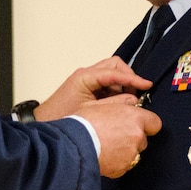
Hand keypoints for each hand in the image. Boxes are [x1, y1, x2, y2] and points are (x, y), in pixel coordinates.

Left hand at [34, 56, 152, 121]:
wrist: (45, 124)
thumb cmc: (63, 118)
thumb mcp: (92, 112)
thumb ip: (114, 104)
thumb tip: (134, 101)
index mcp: (85, 76)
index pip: (114, 71)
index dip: (132, 78)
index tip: (146, 85)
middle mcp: (87, 74)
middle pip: (115, 66)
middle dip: (129, 78)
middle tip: (136, 94)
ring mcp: (88, 80)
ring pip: (113, 73)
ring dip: (123, 85)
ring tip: (129, 102)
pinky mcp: (89, 87)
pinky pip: (108, 83)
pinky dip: (117, 90)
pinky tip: (120, 104)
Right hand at [74, 94, 161, 177]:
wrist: (73, 145)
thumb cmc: (83, 123)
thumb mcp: (101, 104)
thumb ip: (121, 103)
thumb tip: (132, 103)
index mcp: (134, 118)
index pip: (155, 123)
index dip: (146, 124)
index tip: (137, 124)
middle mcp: (137, 136)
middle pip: (143, 139)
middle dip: (133, 137)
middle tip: (115, 134)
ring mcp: (131, 154)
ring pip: (134, 152)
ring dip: (125, 150)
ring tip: (107, 146)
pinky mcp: (123, 168)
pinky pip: (124, 164)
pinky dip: (117, 161)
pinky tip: (104, 155)